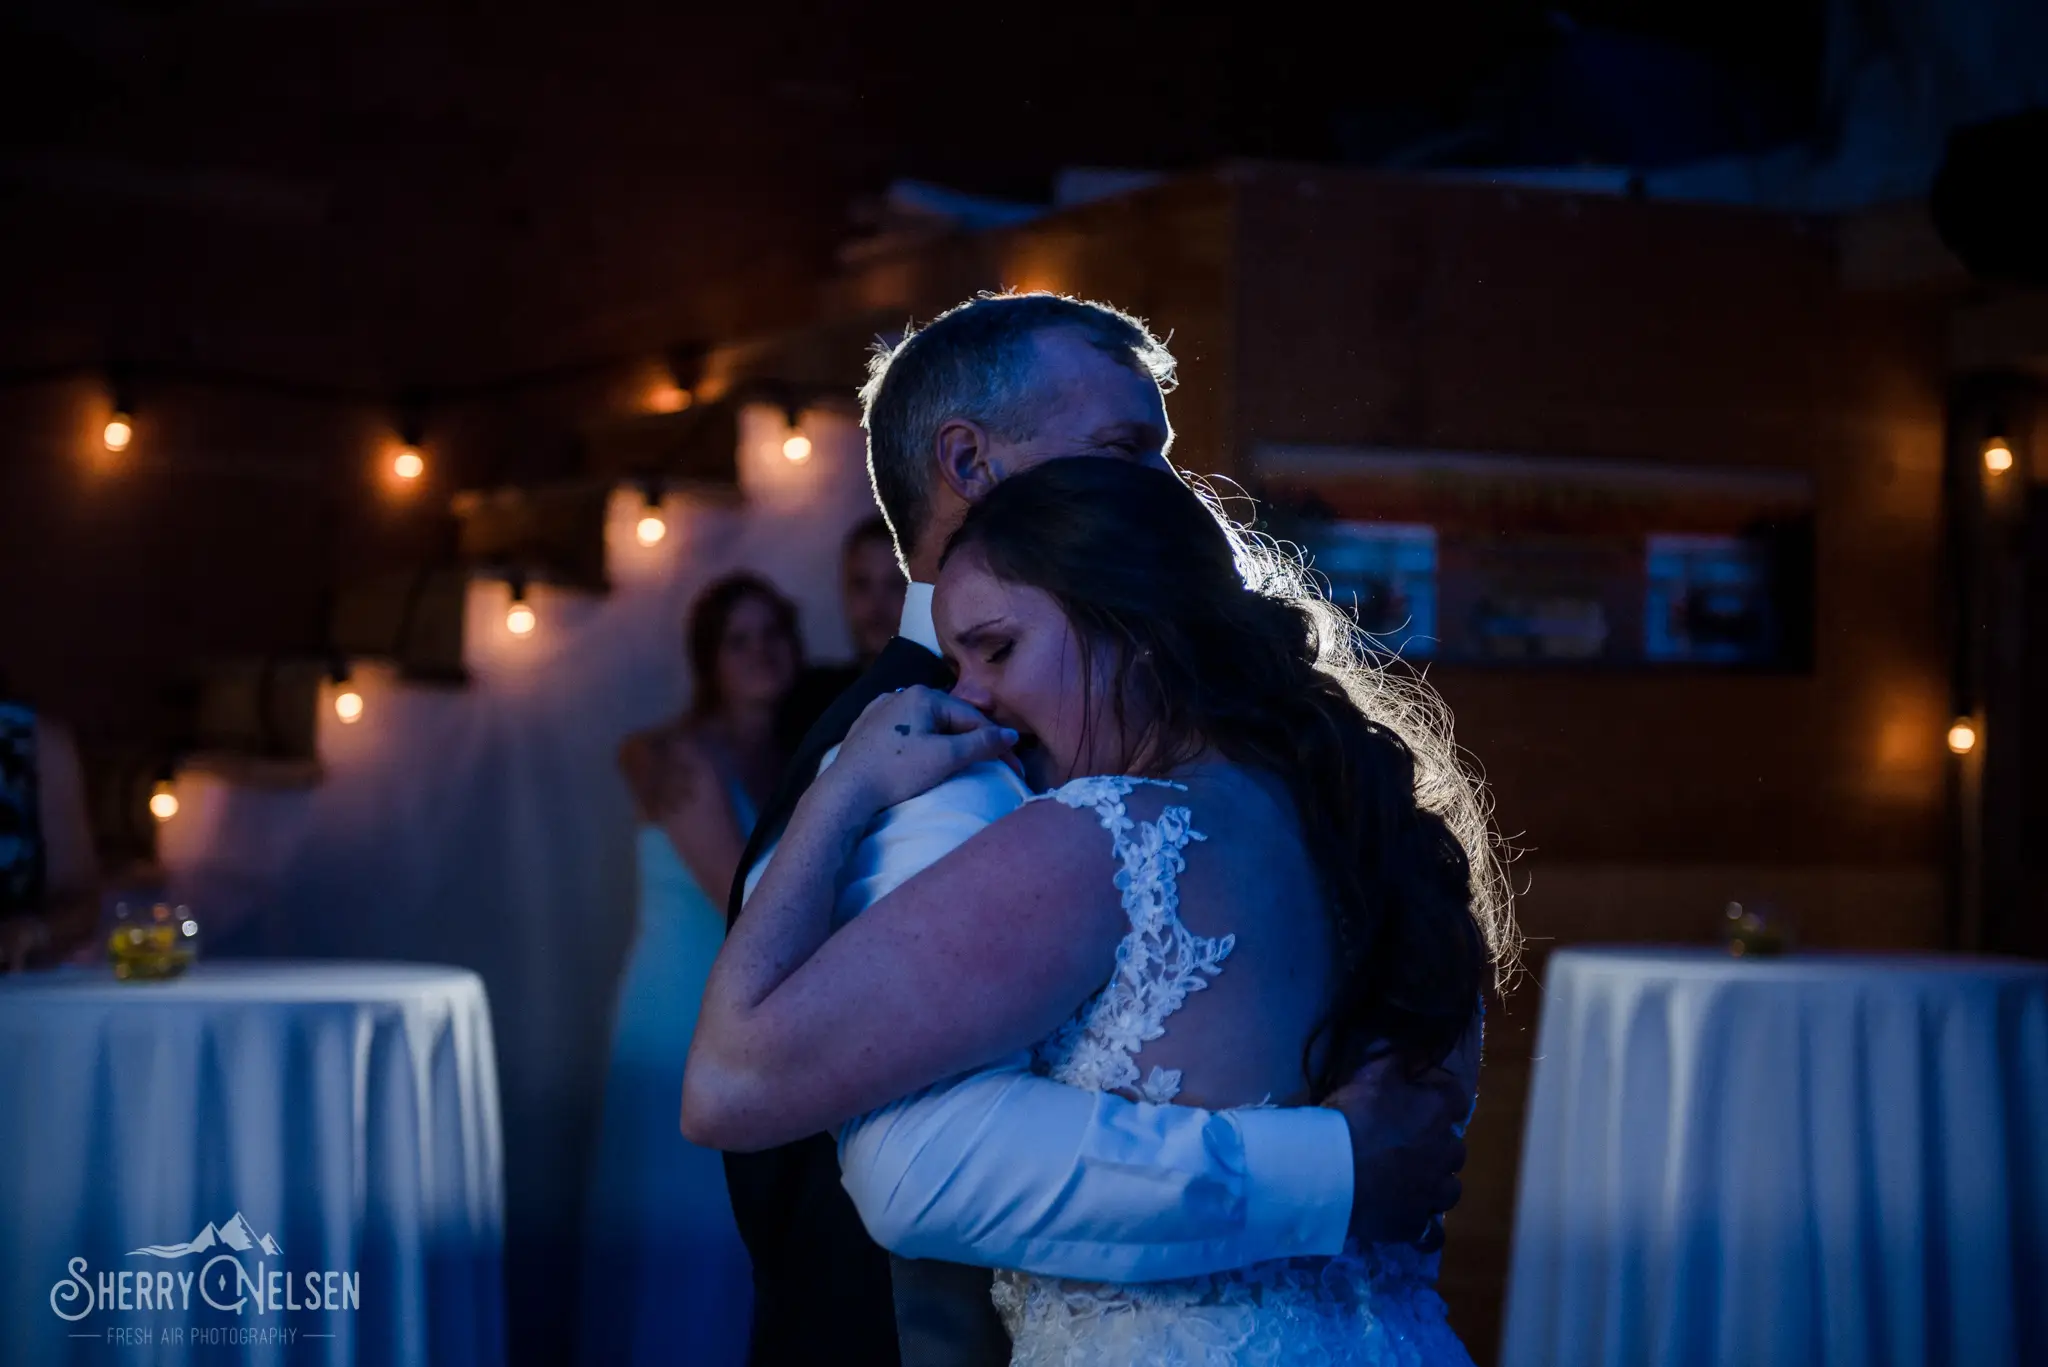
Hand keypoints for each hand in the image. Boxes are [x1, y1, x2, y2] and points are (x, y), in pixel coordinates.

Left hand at [818, 686, 1018, 816]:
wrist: (846, 790)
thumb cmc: (898, 772)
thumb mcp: (946, 757)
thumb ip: (982, 743)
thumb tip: (1011, 734)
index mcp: (923, 695)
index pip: (972, 718)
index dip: (997, 744)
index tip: (1015, 768)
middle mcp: (901, 694)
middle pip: (949, 719)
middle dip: (972, 740)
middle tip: (992, 765)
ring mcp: (880, 709)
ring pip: (926, 723)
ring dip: (947, 739)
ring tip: (961, 759)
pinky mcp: (865, 727)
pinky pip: (903, 729)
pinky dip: (920, 740)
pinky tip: (922, 752)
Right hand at [1324, 1054, 1468, 1246]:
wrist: (1330, 1171)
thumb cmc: (1351, 1117)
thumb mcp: (1371, 1072)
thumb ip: (1398, 1056)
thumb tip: (1419, 1046)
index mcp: (1437, 1113)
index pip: (1456, 1098)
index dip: (1438, 1094)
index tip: (1418, 1095)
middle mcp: (1445, 1153)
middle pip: (1455, 1148)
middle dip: (1438, 1144)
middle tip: (1408, 1142)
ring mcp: (1432, 1193)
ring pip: (1449, 1189)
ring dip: (1436, 1183)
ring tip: (1412, 1181)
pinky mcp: (1415, 1223)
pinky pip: (1431, 1232)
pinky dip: (1425, 1228)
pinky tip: (1413, 1221)